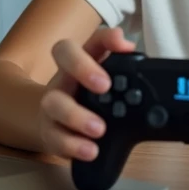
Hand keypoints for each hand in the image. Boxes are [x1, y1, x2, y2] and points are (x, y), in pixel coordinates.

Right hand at [35, 26, 135, 161]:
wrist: (60, 124)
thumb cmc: (93, 98)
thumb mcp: (112, 83)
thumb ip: (128, 73)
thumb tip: (140, 59)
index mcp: (87, 59)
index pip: (94, 39)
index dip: (107, 38)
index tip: (122, 44)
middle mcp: (67, 75)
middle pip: (63, 56)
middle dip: (83, 67)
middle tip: (105, 86)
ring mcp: (54, 101)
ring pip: (54, 102)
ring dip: (76, 116)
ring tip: (99, 129)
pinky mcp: (49, 130)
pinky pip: (54, 137)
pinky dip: (72, 145)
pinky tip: (90, 151)